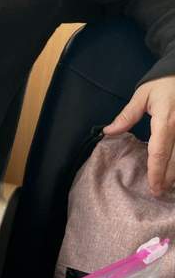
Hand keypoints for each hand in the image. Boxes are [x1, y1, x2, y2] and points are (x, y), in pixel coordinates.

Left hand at [104, 75, 174, 194]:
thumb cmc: (162, 84)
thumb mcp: (142, 95)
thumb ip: (127, 116)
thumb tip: (108, 132)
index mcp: (166, 120)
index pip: (160, 150)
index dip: (156, 170)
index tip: (153, 186)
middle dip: (168, 177)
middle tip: (159, 193)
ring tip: (168, 187)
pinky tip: (174, 172)